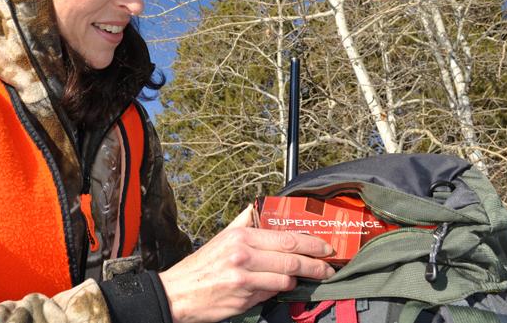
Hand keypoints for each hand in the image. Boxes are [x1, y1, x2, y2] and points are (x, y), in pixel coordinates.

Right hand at [158, 205, 334, 322]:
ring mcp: (244, 279)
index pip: (286, 238)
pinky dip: (277, 290)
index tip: (325, 247)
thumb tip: (259, 207)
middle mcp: (243, 255)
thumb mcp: (222, 237)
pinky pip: (271, 293)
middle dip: (315, 265)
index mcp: (241, 236)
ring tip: (300, 279)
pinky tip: (277, 287)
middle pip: (291, 260)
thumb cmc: (202, 265)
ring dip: (296, 280)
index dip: (311, 244)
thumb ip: (244, 221)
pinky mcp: (244, 299)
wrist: (178, 293)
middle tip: (328, 268)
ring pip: (285, 279)